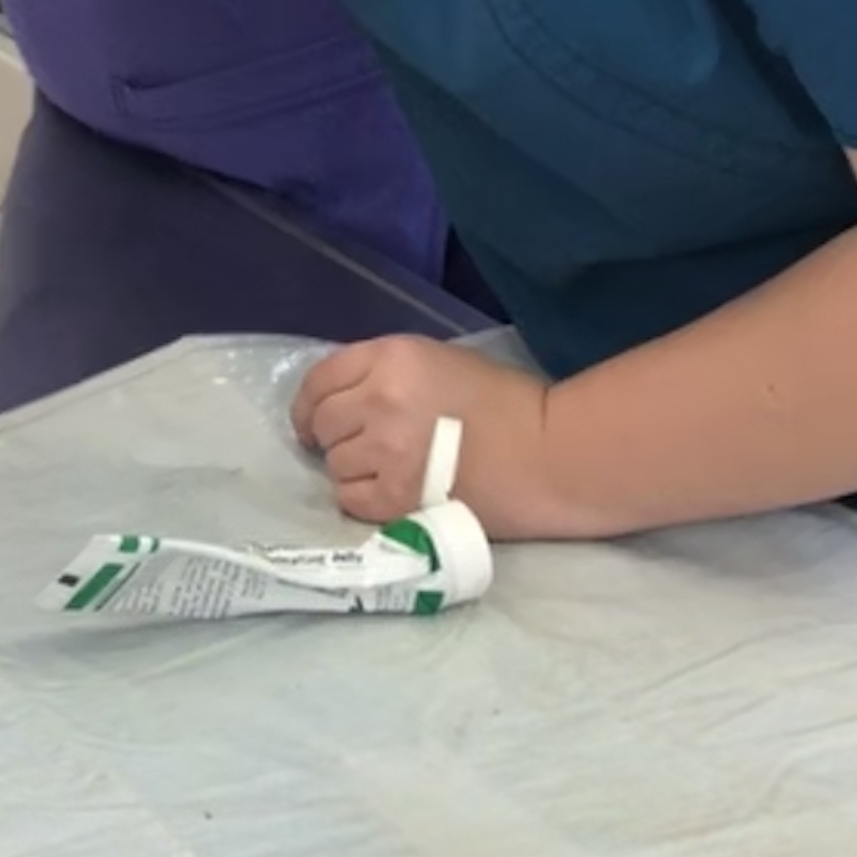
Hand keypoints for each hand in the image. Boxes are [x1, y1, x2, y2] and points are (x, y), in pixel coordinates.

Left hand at [293, 334, 556, 530]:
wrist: (548, 454)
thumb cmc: (505, 403)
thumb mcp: (440, 362)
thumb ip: (387, 373)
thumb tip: (345, 399)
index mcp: (392, 357)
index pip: (319, 379)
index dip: (309, 405)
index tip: (313, 422)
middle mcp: (380, 398)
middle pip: (322, 424)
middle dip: (334, 438)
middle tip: (362, 448)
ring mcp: (385, 449)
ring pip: (334, 464)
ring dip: (352, 470)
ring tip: (386, 471)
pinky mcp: (396, 497)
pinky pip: (349, 499)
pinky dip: (362, 499)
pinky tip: (389, 494)